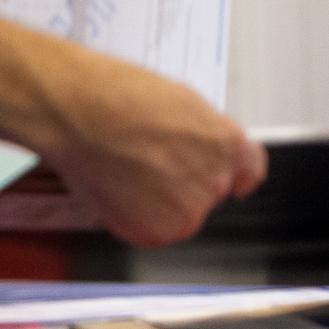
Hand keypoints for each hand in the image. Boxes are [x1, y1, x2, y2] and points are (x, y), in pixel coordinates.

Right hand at [36, 56, 267, 246]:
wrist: (79, 112)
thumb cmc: (118, 96)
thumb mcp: (181, 102)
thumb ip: (202, 135)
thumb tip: (199, 148)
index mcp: (227, 145)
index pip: (250, 172)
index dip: (233, 174)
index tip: (231, 180)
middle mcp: (214, 181)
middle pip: (209, 193)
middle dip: (183, 182)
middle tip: (149, 160)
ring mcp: (186, 211)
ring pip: (179, 215)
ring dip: (158, 202)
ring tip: (127, 169)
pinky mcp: (155, 232)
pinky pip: (151, 230)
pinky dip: (134, 216)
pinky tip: (118, 185)